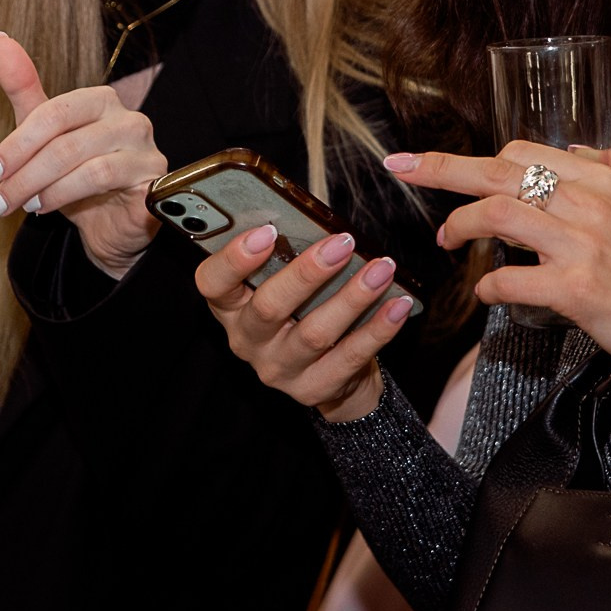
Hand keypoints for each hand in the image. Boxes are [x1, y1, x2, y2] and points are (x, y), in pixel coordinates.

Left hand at [0, 32, 165, 278]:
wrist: (111, 229)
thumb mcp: (45, 137)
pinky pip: (108, 184)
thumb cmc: (78, 180)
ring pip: (86, 165)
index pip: (54, 113)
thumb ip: (25, 91)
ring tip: (24, 206)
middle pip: (65, 141)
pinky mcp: (154, 183)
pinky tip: (49, 209)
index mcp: (102, 101)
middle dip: (24, 174)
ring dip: (44, 189)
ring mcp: (146, 151)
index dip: (17, 144)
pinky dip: (70, 197)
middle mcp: (129, 120)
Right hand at [194, 222, 415, 422]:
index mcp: (230, 306)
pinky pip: (349, 357)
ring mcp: (278, 369)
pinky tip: (398, 305)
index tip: (266, 230)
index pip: (212, 282)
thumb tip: (318, 222)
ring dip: (352, 297)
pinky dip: (378, 329)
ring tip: (382, 269)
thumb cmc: (301, 309)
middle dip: (308, 272)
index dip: (234, 258)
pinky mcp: (313, 389)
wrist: (328, 372)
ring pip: (314, 333)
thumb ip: (286, 255)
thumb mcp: (281, 283)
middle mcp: (246, 340)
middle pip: (269, 307)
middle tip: (342, 243)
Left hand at [389, 142, 610, 404]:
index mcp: (605, 181)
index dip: (471, 156)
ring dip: (460, 227)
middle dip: (441, 169)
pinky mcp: (578, 291)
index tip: (433, 164)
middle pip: (499, 172)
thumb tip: (590, 149)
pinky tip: (485, 293)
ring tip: (447, 243)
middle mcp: (592, 204)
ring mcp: (584, 246)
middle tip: (402, 169)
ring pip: (498, 216)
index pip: (522, 152)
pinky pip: (510, 280)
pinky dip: (486, 286)